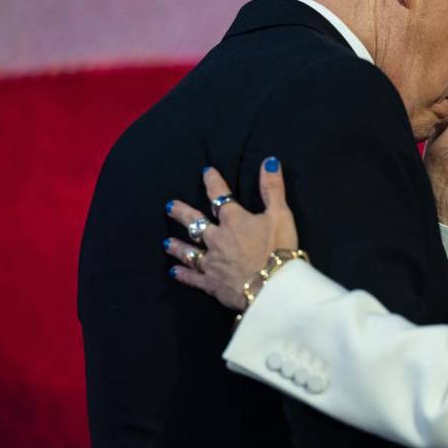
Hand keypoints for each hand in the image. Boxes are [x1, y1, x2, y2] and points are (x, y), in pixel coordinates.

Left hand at [165, 157, 298, 310]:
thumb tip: (269, 160)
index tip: (206, 172)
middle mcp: (217, 239)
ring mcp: (212, 262)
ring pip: (189, 252)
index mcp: (233, 221)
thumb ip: (273, 188)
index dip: (213, 182)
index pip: (221, 196)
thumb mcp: (281, 214)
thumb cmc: (278, 248)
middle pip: (195, 223)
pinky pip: (193, 278)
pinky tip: (174, 272)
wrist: (272, 287)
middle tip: (169, 207)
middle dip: (182, 214)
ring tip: (166, 243)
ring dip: (178, 247)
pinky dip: (183, 275)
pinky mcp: (211, 284)